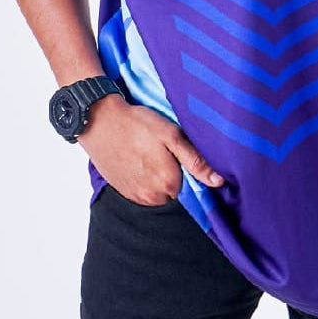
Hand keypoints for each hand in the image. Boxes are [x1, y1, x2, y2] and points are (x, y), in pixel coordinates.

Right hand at [76, 93, 226, 204]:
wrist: (99, 121)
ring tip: (149, 154)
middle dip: (173, 174)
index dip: (188, 168)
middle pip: (175, 190)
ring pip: (159, 192)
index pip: (192, 186)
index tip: (178, 153)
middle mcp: (153, 197)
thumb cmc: (137, 124)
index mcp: (169, 183)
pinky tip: (138, 159)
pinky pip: (143, 192)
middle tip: (163, 150)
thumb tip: (218, 181)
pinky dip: (144, 179)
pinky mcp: (123, 192)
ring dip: (158, 177)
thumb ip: (195, 161)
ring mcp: (136, 196)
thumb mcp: (171, 135)